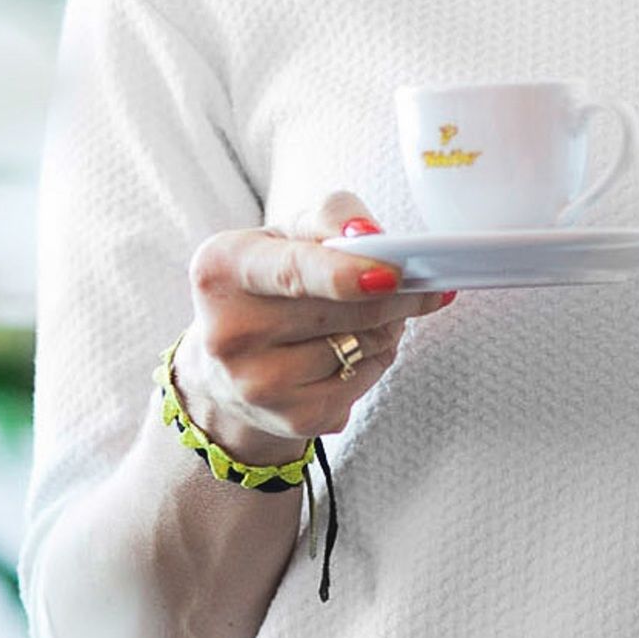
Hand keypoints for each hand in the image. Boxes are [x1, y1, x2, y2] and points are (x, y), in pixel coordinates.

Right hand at [173, 190, 451, 465]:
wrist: (226, 365)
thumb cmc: (268, 284)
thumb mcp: (286, 234)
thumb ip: (330, 218)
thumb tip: (373, 237)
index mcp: (222, 269)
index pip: (294, 272)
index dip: (347, 274)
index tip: (394, 274)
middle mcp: (229, 332)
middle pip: (343, 312)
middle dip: (394, 294)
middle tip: (417, 282)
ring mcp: (258, 384)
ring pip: (363, 347)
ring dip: (386, 327)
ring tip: (368, 315)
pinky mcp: (293, 418)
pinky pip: (364, 382)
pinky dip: (373, 361)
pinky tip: (350, 350)